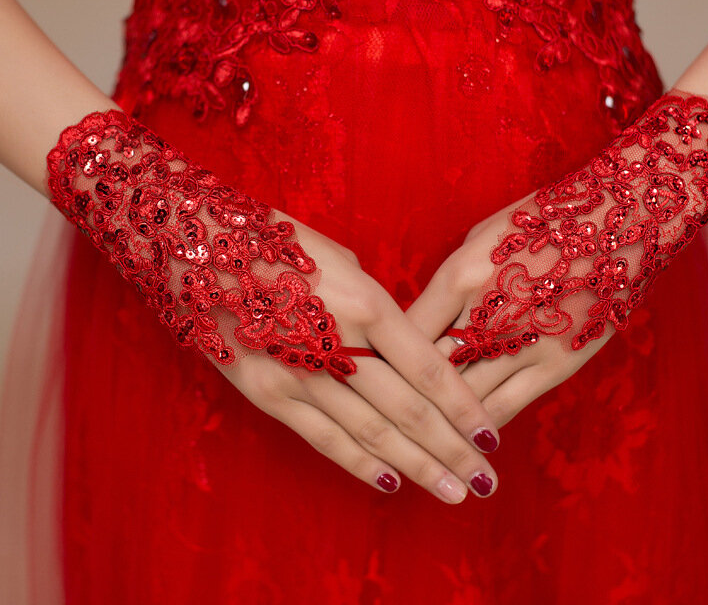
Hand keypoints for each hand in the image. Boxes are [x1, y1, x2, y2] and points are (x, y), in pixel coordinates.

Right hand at [45, 109, 500, 505]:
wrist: (193, 241)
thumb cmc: (276, 238)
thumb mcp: (339, 258)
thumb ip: (373, 305)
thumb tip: (398, 340)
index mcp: (366, 302)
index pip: (428, 368)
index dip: (463, 406)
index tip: (492, 434)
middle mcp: (339, 343)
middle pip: (409, 410)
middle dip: (452, 449)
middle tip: (484, 481)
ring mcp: (300, 373)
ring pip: (371, 433)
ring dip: (416, 466)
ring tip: (452, 492)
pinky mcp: (265, 391)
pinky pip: (320, 437)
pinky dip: (358, 463)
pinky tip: (389, 483)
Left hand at [406, 90, 707, 429]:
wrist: (620, 220)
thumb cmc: (543, 219)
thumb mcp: (480, 238)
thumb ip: (449, 283)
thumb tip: (423, 320)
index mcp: (460, 276)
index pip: (405, 332)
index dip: (385, 357)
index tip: (375, 372)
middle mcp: (486, 315)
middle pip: (429, 371)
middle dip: (404, 395)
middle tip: (385, 416)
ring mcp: (522, 344)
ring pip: (465, 398)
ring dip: (440, 421)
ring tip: (417, 441)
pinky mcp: (556, 364)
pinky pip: (507, 405)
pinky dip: (481, 423)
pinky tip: (465, 437)